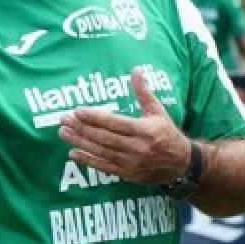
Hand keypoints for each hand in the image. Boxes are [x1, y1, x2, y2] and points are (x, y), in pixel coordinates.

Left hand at [58, 67, 190, 184]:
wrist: (181, 164)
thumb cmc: (167, 134)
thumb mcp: (158, 111)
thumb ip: (144, 92)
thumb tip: (136, 70)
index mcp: (144, 130)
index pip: (114, 122)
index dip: (94, 117)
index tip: (77, 111)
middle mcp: (136, 147)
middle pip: (103, 137)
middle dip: (81, 128)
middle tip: (63, 120)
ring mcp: (130, 162)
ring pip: (100, 151)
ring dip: (79, 142)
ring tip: (63, 133)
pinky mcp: (127, 174)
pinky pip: (104, 167)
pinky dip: (88, 160)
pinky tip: (73, 153)